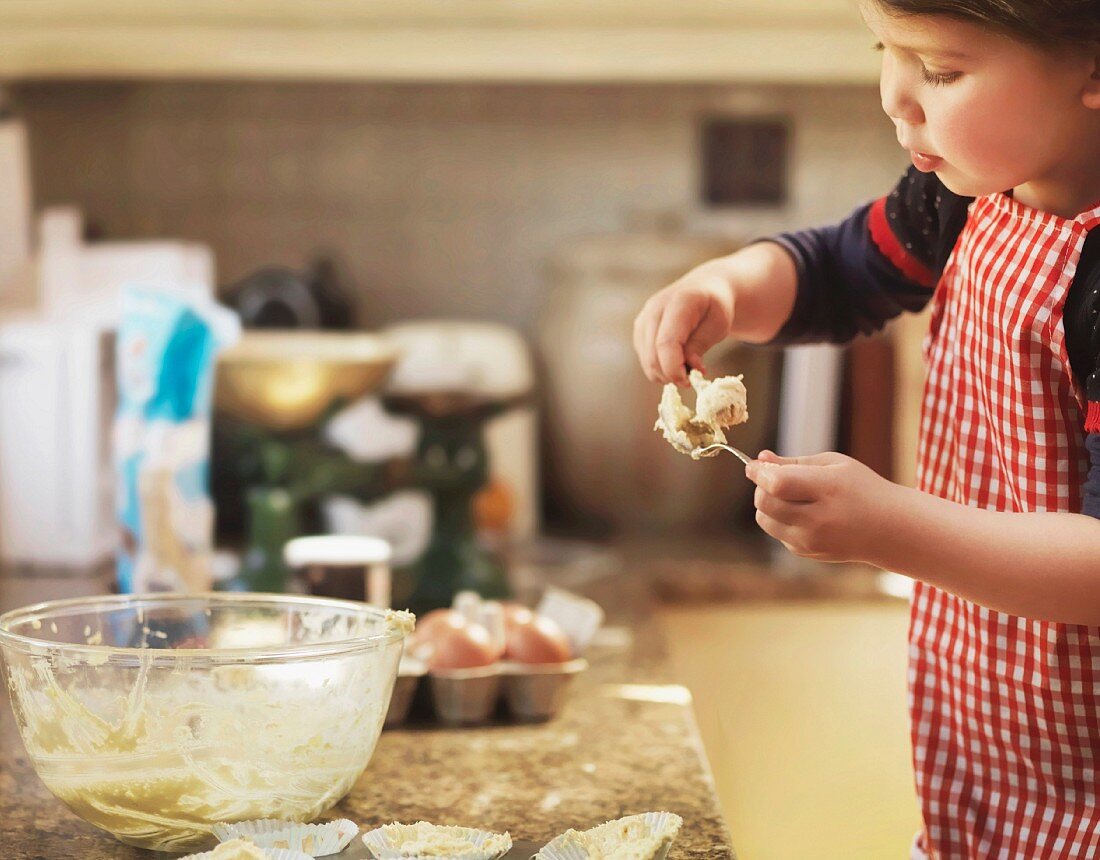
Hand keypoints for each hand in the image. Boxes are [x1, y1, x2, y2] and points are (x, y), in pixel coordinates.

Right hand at [632, 265, 734, 385]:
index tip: (689, 382)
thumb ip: (701, 344)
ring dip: (666, 374)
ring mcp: (643, 319)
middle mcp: (654, 308)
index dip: (674, 368)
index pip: (666, 342)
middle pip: (653, 355)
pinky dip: (660, 368)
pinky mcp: (639, 330)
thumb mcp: (719, 323)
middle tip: (692, 379)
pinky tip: (677, 361)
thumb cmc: (715, 307)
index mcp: (679, 302)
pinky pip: (645, 359)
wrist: (704, 288)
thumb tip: (690, 368)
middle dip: (672, 375)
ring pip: (647, 361)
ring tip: (687, 368)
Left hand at [745, 450, 903, 563]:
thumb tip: (759, 459)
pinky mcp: (806, 552)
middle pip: (765, 503)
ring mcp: (811, 540)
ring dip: (767, 505)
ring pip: (764, 520)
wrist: (888, 529)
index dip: (759, 473)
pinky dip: (780, 520)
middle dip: (761, 487)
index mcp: (828, 489)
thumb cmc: (860, 489)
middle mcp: (818, 519)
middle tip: (774, 478)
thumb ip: (793, 463)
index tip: (753, 465)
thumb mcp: (834, 465)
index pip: (778, 484)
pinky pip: (776, 532)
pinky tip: (803, 513)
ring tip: (789, 496)